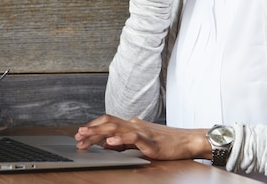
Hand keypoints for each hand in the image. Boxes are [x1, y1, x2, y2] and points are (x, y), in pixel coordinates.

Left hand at [74, 114, 210, 160]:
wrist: (189, 140)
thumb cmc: (168, 143)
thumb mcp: (142, 142)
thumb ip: (125, 142)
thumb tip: (106, 144)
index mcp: (133, 124)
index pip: (109, 121)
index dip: (94, 125)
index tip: (81, 132)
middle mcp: (135, 124)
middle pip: (109, 123)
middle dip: (91, 130)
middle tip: (77, 136)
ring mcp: (143, 132)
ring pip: (116, 128)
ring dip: (99, 133)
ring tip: (86, 136)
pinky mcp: (151, 142)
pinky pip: (133, 138)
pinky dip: (120, 139)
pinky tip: (110, 143)